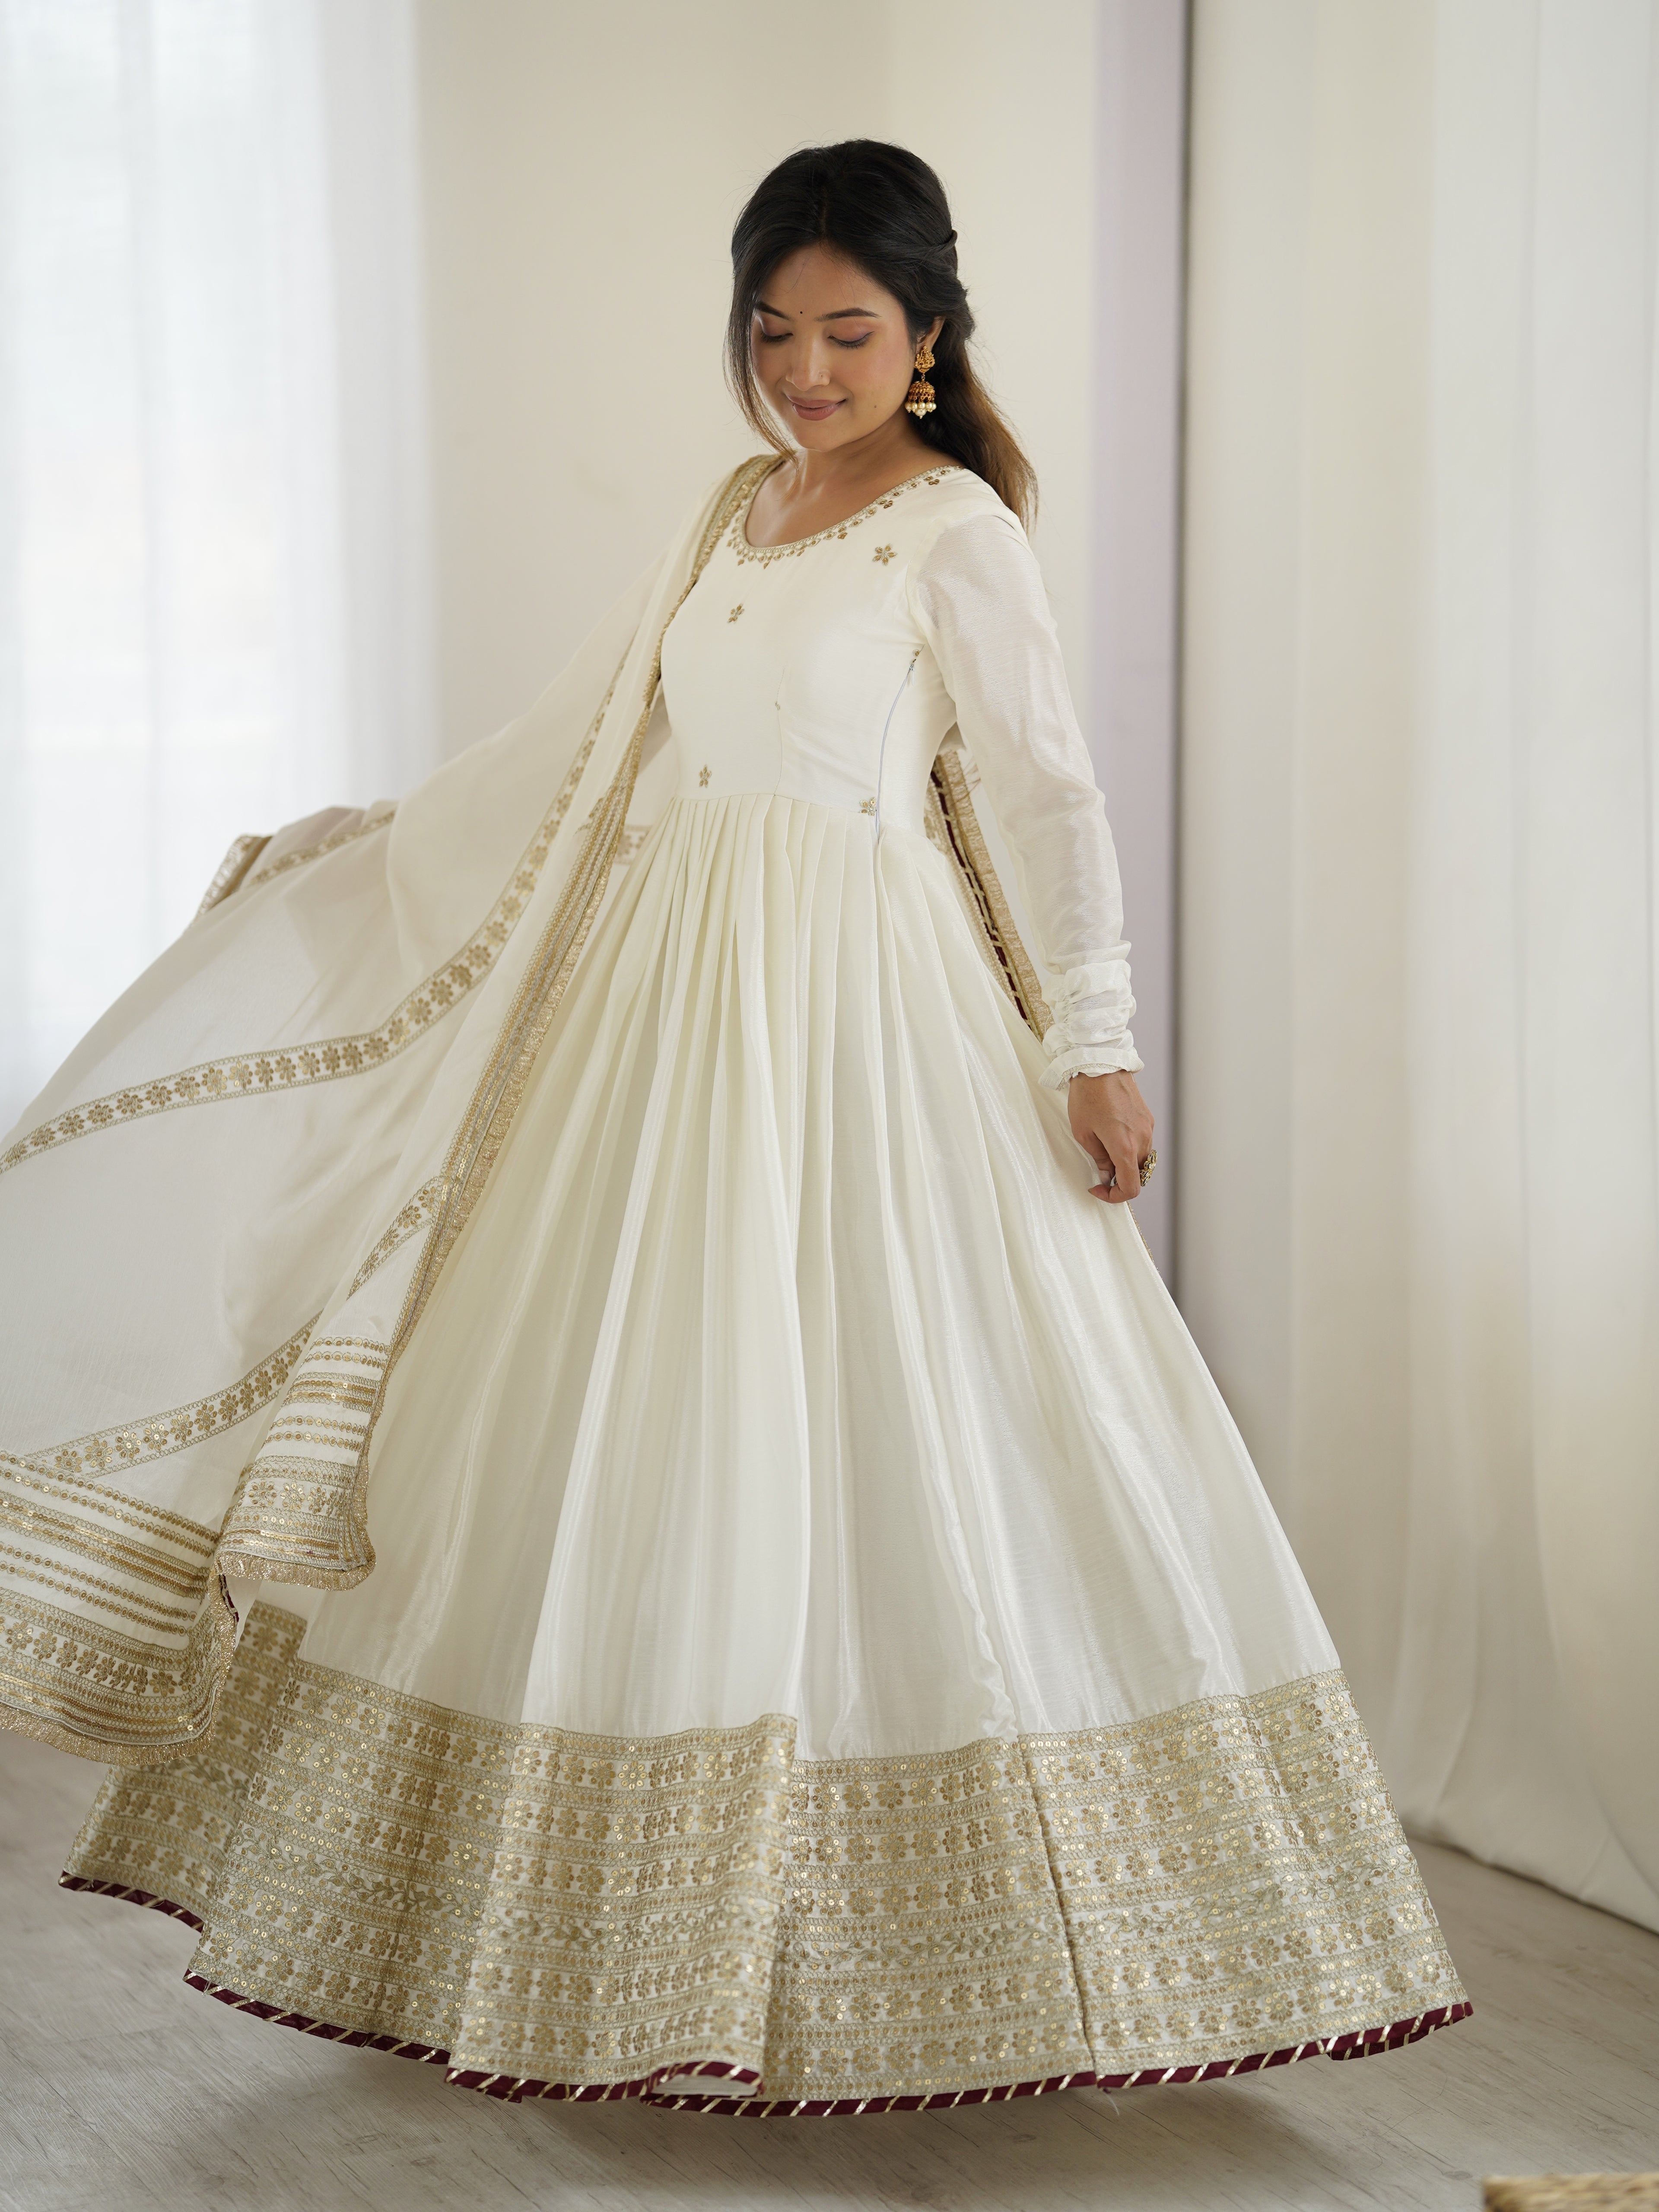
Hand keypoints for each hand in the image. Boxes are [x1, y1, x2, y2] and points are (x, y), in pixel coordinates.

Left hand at [1068, 1071, 1153, 1203]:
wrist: (1100, 1065)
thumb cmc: (1088, 1096)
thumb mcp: (1083, 1133)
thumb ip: (1099, 1158)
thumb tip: (1107, 1174)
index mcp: (1125, 1147)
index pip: (1131, 1187)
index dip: (1115, 1196)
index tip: (1100, 1189)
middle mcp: (1142, 1140)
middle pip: (1138, 1174)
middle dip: (1119, 1178)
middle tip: (1100, 1171)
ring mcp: (1147, 1128)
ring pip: (1141, 1159)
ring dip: (1125, 1163)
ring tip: (1104, 1149)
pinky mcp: (1147, 1118)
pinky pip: (1142, 1142)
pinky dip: (1130, 1148)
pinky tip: (1112, 1134)